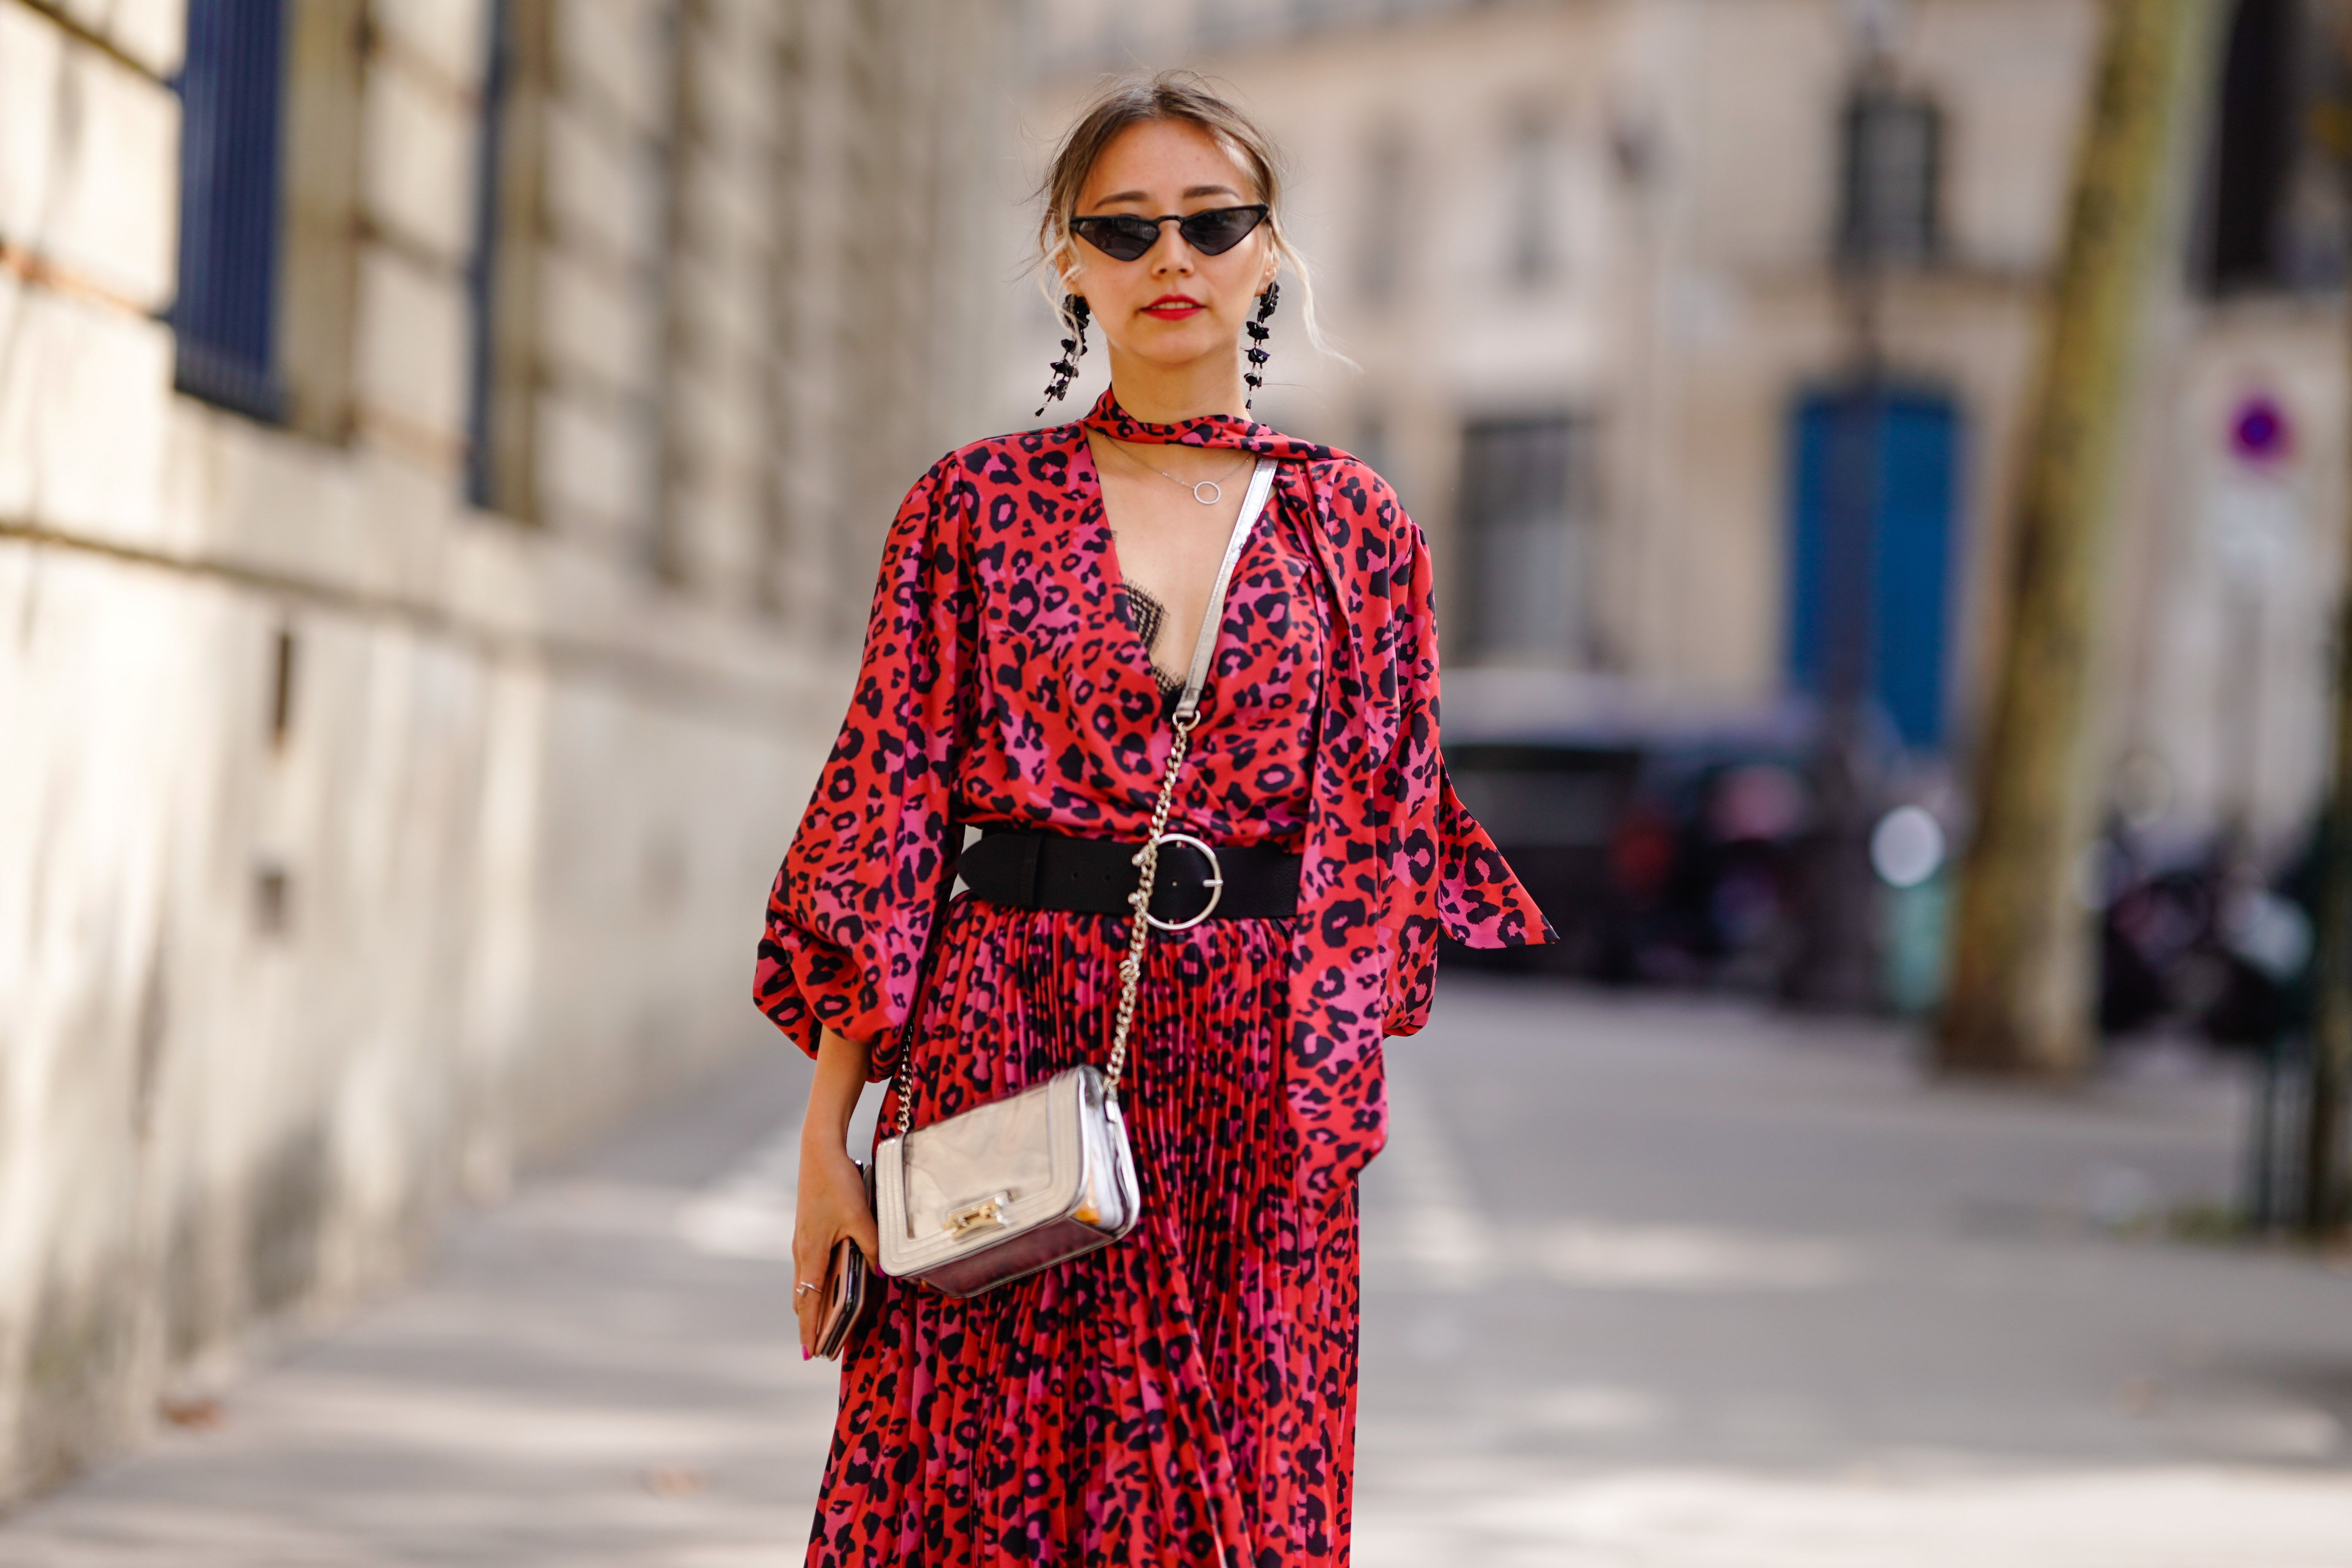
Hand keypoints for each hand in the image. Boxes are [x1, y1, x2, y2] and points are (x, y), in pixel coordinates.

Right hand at [793, 1138, 879, 1355]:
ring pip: (803, 1282)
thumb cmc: (837, 1183)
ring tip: (817, 1323)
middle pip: (802, 1297)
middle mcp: (802, 1251)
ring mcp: (801, 1240)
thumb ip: (872, 1248)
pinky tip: (822, 1285)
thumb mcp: (860, 1217)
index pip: (810, 1303)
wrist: (818, 1151)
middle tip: (815, 1347)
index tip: (811, 1353)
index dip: (811, 1330)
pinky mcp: (805, 1229)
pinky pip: (807, 1267)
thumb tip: (884, 1275)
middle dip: (808, 1323)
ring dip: (809, 1304)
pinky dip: (812, 1284)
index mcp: (812, 1254)